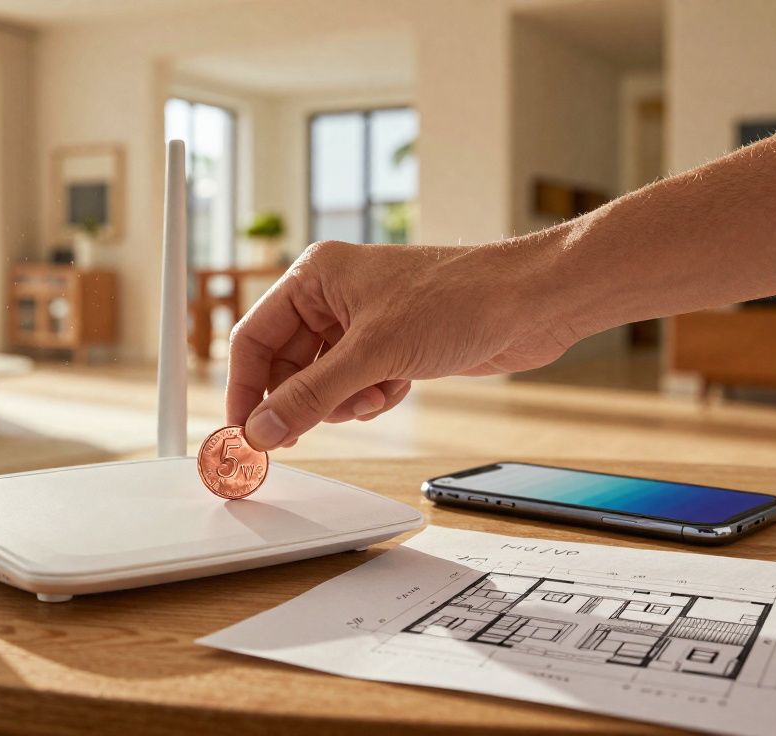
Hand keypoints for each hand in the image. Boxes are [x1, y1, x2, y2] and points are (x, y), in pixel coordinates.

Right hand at [226, 240, 573, 449]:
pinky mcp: (391, 347)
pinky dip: (371, 398)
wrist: (531, 303)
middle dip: (302, 400)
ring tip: (375, 393)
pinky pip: (356, 387)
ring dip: (343, 401)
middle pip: (286, 365)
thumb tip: (263, 429)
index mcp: (315, 277)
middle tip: (302, 433)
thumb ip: (310, 396)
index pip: (254, 337)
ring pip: (321, 382)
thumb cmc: (459, 298)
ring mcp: (363, 324)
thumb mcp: (373, 354)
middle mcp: (333, 297)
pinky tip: (398, 387)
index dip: (245, 387)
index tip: (244, 431)